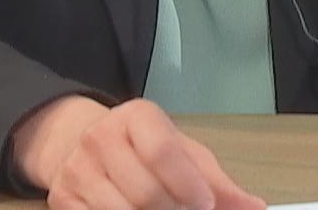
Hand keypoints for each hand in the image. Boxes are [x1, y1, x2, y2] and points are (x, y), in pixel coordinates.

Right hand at [13, 96, 263, 209]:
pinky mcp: (61, 199)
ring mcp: (77, 169)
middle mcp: (101, 138)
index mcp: (136, 117)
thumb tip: (255, 208)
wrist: (79, 142)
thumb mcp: (183, 153)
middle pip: (144, 192)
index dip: (188, 185)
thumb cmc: (142, 148)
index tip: (204, 204)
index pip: (163, 151)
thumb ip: (218, 182)